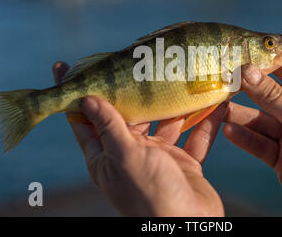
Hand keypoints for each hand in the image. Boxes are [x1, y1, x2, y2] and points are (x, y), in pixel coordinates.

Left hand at [52, 62, 225, 215]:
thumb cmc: (151, 195)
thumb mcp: (124, 157)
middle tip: (139, 61)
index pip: (84, 120)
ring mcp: (159, 158)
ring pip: (165, 123)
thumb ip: (109, 127)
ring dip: (175, 103)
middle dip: (135, 91)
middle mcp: (131, 154)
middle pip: (130, 115)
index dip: (75, 95)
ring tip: (182, 76)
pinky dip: (205, 122)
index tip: (65, 67)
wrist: (189, 227)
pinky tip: (216, 103)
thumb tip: (87, 99)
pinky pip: (195, 136)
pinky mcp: (184, 163)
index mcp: (107, 156)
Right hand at [223, 57, 281, 215]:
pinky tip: (228, 130)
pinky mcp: (280, 156)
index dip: (267, 61)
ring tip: (218, 107)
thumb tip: (246, 71)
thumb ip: (273, 97)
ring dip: (240, 115)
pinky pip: (258, 142)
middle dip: (248, 88)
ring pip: (260, 119)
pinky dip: (244, 137)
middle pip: (270, 95)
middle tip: (223, 79)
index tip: (241, 53)